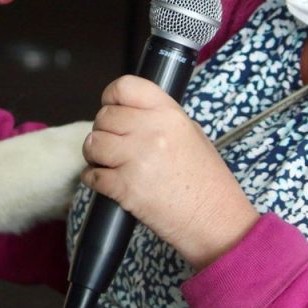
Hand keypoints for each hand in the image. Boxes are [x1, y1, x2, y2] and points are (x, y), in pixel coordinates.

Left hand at [82, 75, 259, 269]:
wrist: (215, 219)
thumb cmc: (206, 180)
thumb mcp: (191, 134)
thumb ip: (159, 119)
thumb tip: (129, 114)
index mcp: (168, 114)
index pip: (124, 87)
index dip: (111, 98)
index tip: (112, 108)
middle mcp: (151, 131)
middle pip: (103, 117)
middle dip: (104, 131)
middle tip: (115, 145)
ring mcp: (136, 159)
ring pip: (92, 143)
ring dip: (95, 154)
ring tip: (109, 163)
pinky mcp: (124, 187)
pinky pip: (91, 174)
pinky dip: (94, 179)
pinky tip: (109, 182)